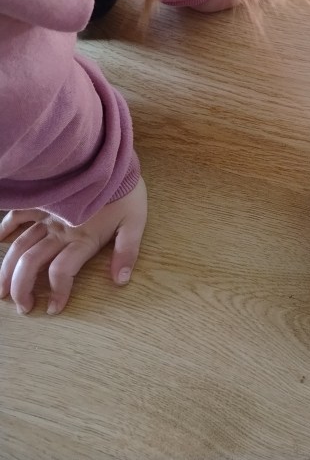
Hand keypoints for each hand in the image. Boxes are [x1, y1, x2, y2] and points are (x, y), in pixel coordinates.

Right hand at [0, 177, 146, 314]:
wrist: (112, 160)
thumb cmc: (125, 191)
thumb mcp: (135, 221)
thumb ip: (127, 251)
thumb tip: (121, 281)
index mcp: (82, 238)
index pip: (62, 271)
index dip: (56, 292)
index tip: (53, 309)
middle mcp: (60, 230)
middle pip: (32, 264)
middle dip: (22, 289)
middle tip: (23, 308)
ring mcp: (48, 215)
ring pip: (20, 246)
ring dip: (8, 270)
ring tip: (2, 291)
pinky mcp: (43, 201)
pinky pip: (19, 214)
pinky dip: (6, 226)